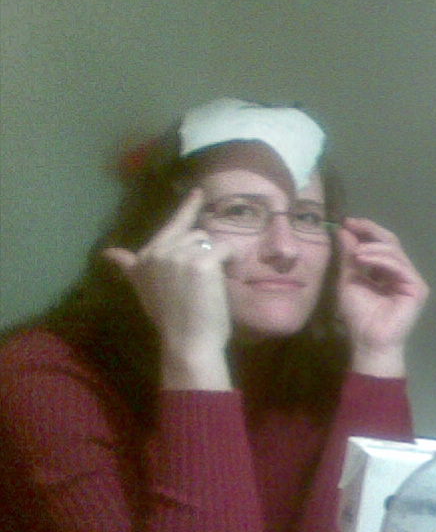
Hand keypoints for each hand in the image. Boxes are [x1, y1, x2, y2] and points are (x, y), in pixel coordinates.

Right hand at [103, 188, 231, 384]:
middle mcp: (157, 251)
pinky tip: (227, 278)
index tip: (198, 190)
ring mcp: (178, 254)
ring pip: (210, 242)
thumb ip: (132, 267)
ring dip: (218, 259)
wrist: (187, 341)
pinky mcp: (201, 261)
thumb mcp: (145, 289)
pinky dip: (232, 262)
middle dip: (206, 253)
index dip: (187, 208)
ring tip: (212, 285)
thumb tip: (107, 252)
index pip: (171, 225)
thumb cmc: (172, 319)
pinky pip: (225, 250)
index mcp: (145, 257)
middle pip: (196, 235)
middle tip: (205, 282)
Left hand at [336, 218, 427, 376]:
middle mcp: (402, 272)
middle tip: (352, 224)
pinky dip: (381, 259)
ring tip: (354, 252)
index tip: (346, 222)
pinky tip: (363, 259)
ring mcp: (412, 280)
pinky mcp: (417, 288)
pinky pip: (400, 266)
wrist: (369, 341)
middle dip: (371, 230)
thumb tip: (344, 230)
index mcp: (387, 271)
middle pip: (391, 242)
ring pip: (395, 251)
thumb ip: (349, 257)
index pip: (381, 244)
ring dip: (373, 247)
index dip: (366, 230)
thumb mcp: (348, 280)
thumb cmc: (359, 316)